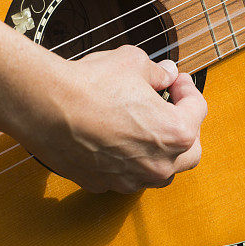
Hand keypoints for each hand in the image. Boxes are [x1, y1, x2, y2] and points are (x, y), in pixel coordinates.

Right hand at [17, 45, 206, 193]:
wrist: (46, 107)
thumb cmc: (91, 84)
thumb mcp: (133, 62)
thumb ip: (156, 72)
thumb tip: (165, 74)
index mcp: (174, 133)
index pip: (198, 110)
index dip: (187, 89)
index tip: (175, 80)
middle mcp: (157, 164)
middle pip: (189, 151)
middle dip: (185, 128)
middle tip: (170, 107)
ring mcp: (130, 179)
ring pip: (158, 170)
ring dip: (158, 150)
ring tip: (144, 127)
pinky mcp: (103, 183)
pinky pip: (125, 174)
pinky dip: (126, 160)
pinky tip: (113, 139)